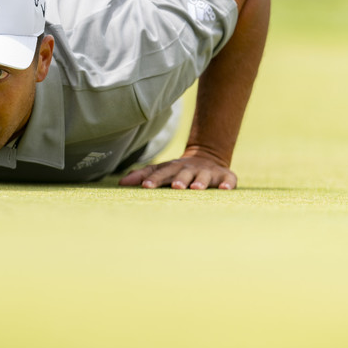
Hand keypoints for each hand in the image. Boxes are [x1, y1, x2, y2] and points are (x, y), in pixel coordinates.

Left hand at [119, 154, 236, 189]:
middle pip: (182, 173)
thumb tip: (120, 182)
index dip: (153, 179)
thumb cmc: (178, 171)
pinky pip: (227, 180)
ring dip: (200, 181)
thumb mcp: (162, 171)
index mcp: (173, 168)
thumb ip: (142, 175)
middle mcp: (189, 169)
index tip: (145, 186)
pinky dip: (227, 184)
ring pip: (203, 176)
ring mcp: (207, 172)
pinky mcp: (225, 176)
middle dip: (178, 180)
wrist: (208, 157)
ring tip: (196, 188)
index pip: (161, 173)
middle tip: (174, 187)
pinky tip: (225, 189)